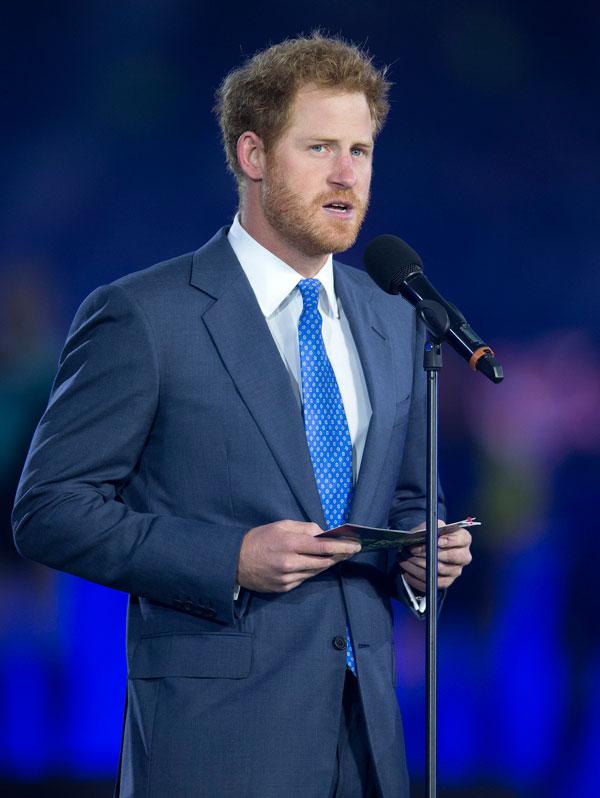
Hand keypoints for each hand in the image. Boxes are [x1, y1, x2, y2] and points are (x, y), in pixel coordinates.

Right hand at [236, 520, 361, 592]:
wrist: (234, 561)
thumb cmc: (259, 539)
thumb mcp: (280, 525)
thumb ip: (304, 528)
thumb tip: (323, 533)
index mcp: (289, 543)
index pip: (323, 547)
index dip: (342, 547)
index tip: (356, 545)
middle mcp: (290, 563)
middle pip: (323, 562)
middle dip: (339, 556)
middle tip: (351, 551)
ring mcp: (287, 578)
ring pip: (316, 572)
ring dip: (327, 564)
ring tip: (336, 556)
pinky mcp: (284, 588)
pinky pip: (304, 579)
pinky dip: (311, 571)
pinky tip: (315, 565)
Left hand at [398, 524, 472, 593]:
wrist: (426, 546)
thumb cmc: (430, 534)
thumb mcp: (430, 526)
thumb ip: (429, 528)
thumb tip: (424, 536)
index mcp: (463, 539)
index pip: (460, 540)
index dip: (446, 541)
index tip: (431, 541)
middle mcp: (463, 556)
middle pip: (451, 557)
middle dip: (429, 553)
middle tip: (412, 550)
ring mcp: (455, 571)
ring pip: (438, 570)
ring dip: (418, 564)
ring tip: (405, 558)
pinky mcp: (446, 582)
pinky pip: (432, 583)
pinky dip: (416, 577)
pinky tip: (406, 570)